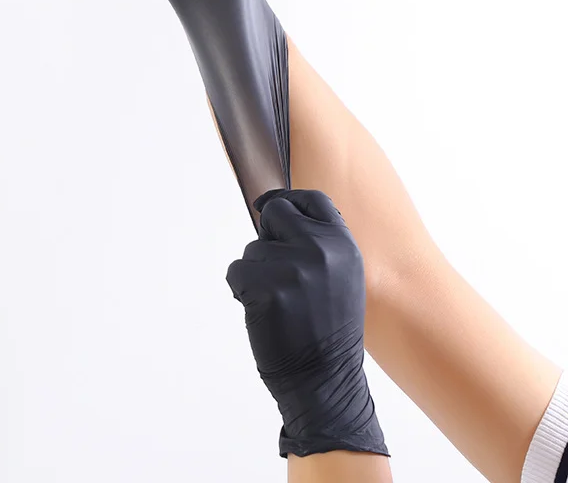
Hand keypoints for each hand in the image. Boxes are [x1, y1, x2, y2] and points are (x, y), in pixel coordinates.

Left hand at [227, 189, 387, 457]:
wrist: (325, 382)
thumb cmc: (327, 330)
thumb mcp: (341, 275)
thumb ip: (318, 242)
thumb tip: (273, 208)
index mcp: (344, 245)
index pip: (312, 199)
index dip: (289, 201)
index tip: (271, 208)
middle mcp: (322, 250)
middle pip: (275, 213)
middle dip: (268, 238)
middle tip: (278, 273)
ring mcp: (294, 268)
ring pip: (252, 249)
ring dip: (255, 273)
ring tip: (280, 303)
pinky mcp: (266, 289)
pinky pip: (236, 271)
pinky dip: (241, 290)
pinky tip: (264, 313)